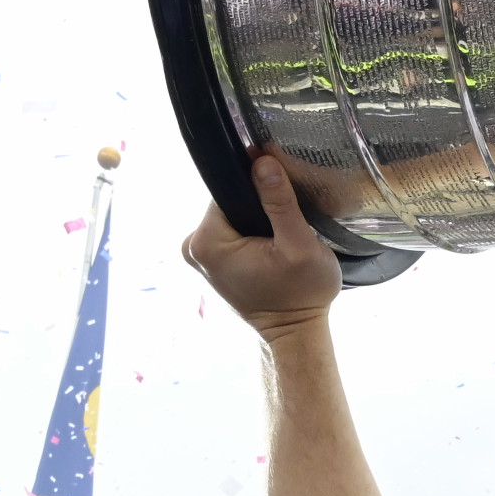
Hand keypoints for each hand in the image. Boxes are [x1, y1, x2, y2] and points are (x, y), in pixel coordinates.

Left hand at [181, 152, 341, 337]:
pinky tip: (269, 249)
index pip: (228, 189)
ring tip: (279, 241)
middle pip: (228, 202)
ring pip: (230, 217)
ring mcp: (198, 258)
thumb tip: (263, 161)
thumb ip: (280, 202)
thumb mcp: (300, 246)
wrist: (295, 335)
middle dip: (257, 207)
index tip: (282, 201)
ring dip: (255, 222)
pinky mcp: (210, 265)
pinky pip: (230, 234)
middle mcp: (192, 247)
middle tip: (285, 227)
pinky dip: (250, 236)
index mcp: (206, 241)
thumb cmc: (302, 295)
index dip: (257, 189)